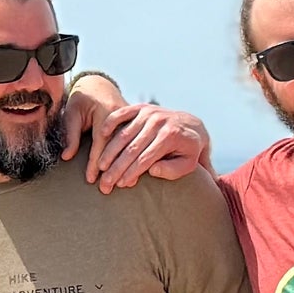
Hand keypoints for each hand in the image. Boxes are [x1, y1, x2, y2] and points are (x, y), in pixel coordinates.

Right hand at [87, 103, 211, 191]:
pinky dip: (111, 123)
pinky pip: (123, 113)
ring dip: (110, 150)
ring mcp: (149, 113)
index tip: (120, 185)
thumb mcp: (188, 164)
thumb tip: (152, 170)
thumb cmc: (188, 152)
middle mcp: (159, 122)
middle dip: (116, 167)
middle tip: (104, 182)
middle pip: (132, 148)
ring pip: (124, 134)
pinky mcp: (142, 107)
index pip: (146, 158)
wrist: (194, 127)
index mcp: (171, 136)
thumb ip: (173, 170)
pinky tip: (101, 135)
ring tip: (99, 166)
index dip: (131, 173)